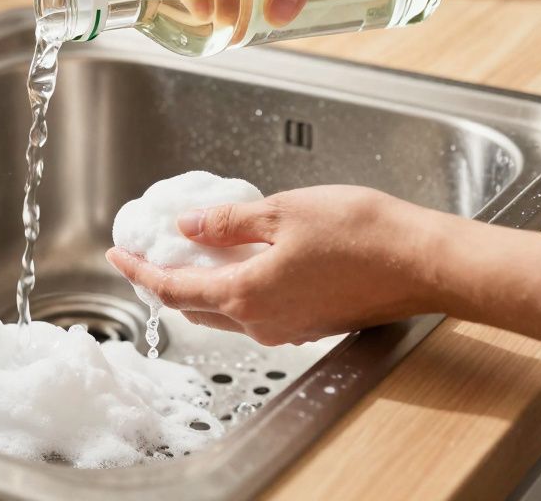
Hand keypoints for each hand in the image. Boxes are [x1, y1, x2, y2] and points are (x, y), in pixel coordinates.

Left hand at [106, 186, 448, 345]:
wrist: (423, 262)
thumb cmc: (361, 233)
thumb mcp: (282, 213)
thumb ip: (227, 223)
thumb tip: (187, 227)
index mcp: (246, 296)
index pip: (173, 290)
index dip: (140, 272)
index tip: (118, 255)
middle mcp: (261, 323)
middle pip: (194, 307)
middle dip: (164, 282)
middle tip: (148, 254)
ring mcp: (287, 328)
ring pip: (225, 313)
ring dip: (199, 287)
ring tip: (186, 254)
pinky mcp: (310, 324)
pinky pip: (255, 312)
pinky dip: (233, 290)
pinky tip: (236, 263)